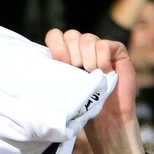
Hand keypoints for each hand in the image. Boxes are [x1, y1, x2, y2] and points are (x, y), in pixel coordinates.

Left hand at [45, 28, 146, 153]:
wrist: (106, 118)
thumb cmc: (83, 106)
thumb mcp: (62, 89)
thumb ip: (54, 73)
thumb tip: (37, 65)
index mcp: (66, 54)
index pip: (55, 35)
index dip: (56, 45)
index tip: (60, 63)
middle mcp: (82, 48)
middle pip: (71, 35)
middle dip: (72, 55)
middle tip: (77, 72)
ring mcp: (99, 46)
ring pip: (87, 39)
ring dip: (87, 60)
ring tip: (91, 75)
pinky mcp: (116, 50)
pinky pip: (103, 45)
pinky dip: (102, 60)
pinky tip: (104, 73)